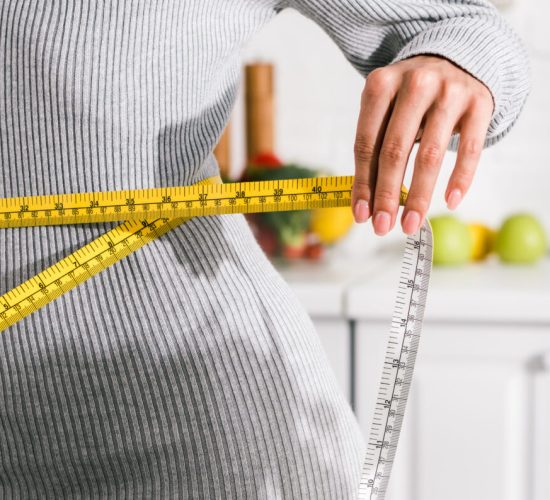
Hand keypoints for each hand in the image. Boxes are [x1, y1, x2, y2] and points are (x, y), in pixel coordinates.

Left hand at [352, 55, 493, 234]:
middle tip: (382, 227)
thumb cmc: (410, 97)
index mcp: (380, 85)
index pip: (366, 143)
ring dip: (419, 197)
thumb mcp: (386, 108)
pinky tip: (449, 202)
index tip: (361, 214)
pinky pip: (469, 149)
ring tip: (410, 224)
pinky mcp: (479, 103)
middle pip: (395, 151)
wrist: (456, 58)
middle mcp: (415, 84)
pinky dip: (460, 179)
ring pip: (430, 154)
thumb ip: (375, 146)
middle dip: (387, 195)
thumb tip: (366, 202)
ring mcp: (450, 92)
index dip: (362, 183)